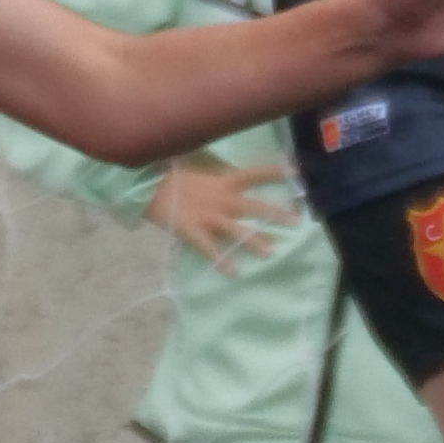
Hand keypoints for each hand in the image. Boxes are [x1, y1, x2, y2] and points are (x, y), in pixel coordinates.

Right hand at [150, 160, 302, 268]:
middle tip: (298, 223)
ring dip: (255, 241)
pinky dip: (221, 260)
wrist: (145, 185)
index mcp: (223, 181)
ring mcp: (209, 217)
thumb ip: (217, 176)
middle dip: (277, 214)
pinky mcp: (193, 232)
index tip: (295, 172)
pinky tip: (233, 272)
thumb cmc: (171, 175)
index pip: (254, 173)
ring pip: (237, 230)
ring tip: (272, 253)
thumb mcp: (198, 169)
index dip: (274, 172)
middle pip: (255, 207)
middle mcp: (222, 199)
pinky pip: (210, 249)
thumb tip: (233, 178)